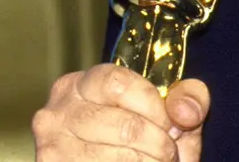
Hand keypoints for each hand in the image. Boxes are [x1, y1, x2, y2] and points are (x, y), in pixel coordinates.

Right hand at [32, 63, 209, 160]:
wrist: (121, 161)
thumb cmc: (143, 135)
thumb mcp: (168, 110)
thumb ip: (187, 98)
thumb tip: (186, 112)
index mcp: (81, 84)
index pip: (118, 85)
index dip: (154, 107)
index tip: (171, 125)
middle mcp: (56, 113)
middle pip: (122, 126)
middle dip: (157, 144)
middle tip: (169, 153)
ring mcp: (51, 147)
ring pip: (111, 158)